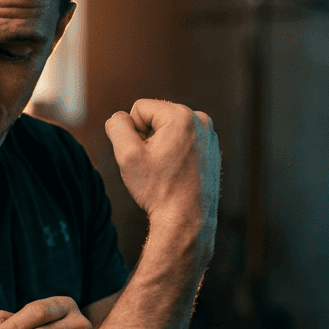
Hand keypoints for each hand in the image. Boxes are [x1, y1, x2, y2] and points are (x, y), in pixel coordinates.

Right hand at [103, 100, 220, 246]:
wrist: (187, 220)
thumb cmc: (158, 189)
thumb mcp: (127, 156)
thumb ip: (117, 127)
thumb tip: (118, 117)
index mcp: (181, 115)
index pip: (139, 108)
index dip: (132, 133)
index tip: (143, 157)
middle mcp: (200, 120)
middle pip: (155, 117)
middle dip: (147, 138)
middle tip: (153, 166)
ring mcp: (209, 135)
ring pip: (168, 131)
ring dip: (160, 146)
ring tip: (165, 171)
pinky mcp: (212, 149)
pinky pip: (182, 142)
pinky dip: (174, 154)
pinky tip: (175, 174)